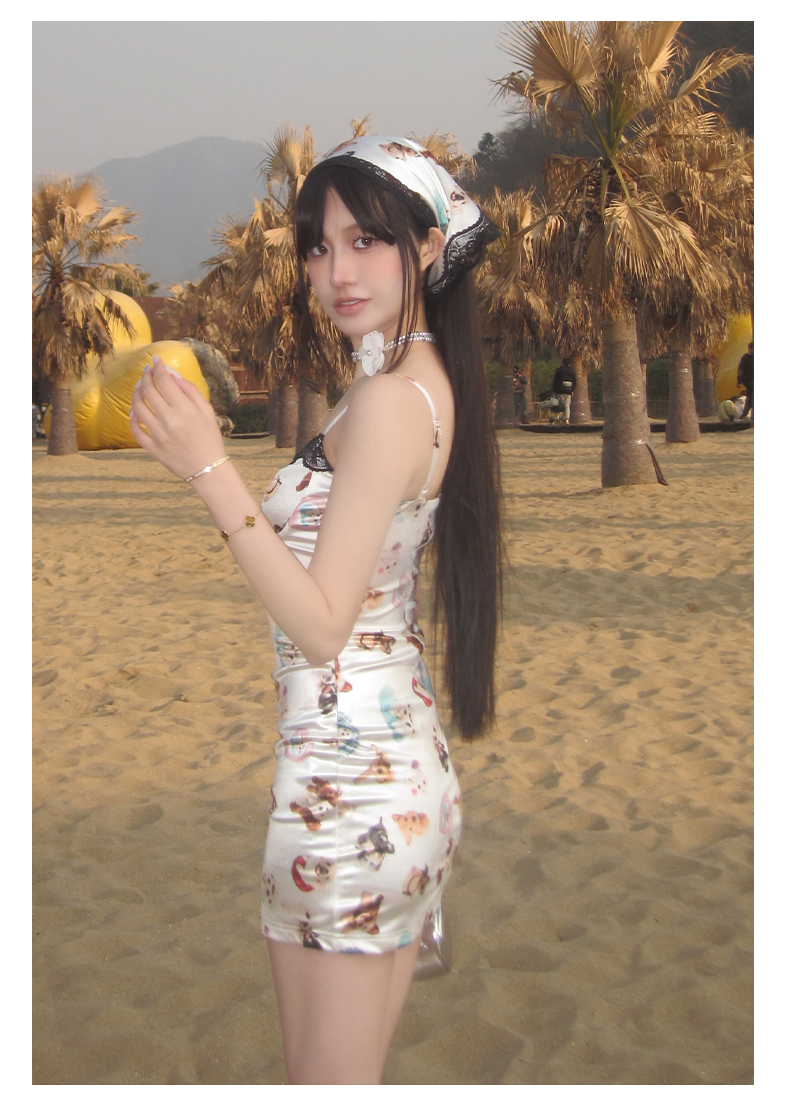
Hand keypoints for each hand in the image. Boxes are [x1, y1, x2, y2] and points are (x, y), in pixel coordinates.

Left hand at [129, 356, 224, 479]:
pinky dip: (132, 417)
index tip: (156, 360)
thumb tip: (172, 374)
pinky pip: (136, 430)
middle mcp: (169, 420)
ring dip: (136, 393)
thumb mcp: (207, 411)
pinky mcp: (152, 448)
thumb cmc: (210, 438)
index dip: (158, 367)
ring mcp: (158, 435)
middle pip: (148, 391)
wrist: (208, 469)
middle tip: (146, 371)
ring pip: (138, 407)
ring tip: (139, 387)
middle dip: (145, 376)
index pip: (165, 381)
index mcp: (185, 409)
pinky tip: (134, 409)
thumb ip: (190, 390)